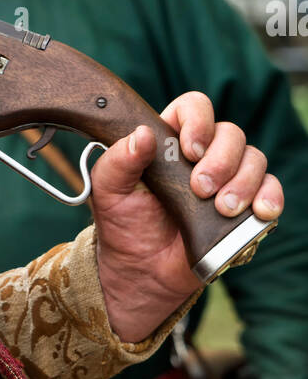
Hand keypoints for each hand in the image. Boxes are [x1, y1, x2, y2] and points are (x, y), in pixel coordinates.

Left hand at [91, 92, 282, 342]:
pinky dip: (270, 197)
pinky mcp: (246, 205)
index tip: (189, 150)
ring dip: (243, 182)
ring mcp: (228, 178)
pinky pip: (270, 190)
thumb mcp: (109, 191)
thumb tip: (142, 134)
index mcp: (169, 139)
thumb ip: (118, 160)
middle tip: (201, 189)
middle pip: (230, 134)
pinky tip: (259, 210)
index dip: (198, 121)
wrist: (141, 270)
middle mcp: (204, 153)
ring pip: (254, 159)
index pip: (194, 108)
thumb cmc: (123, 223)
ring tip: (223, 208)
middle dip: (221, 160)